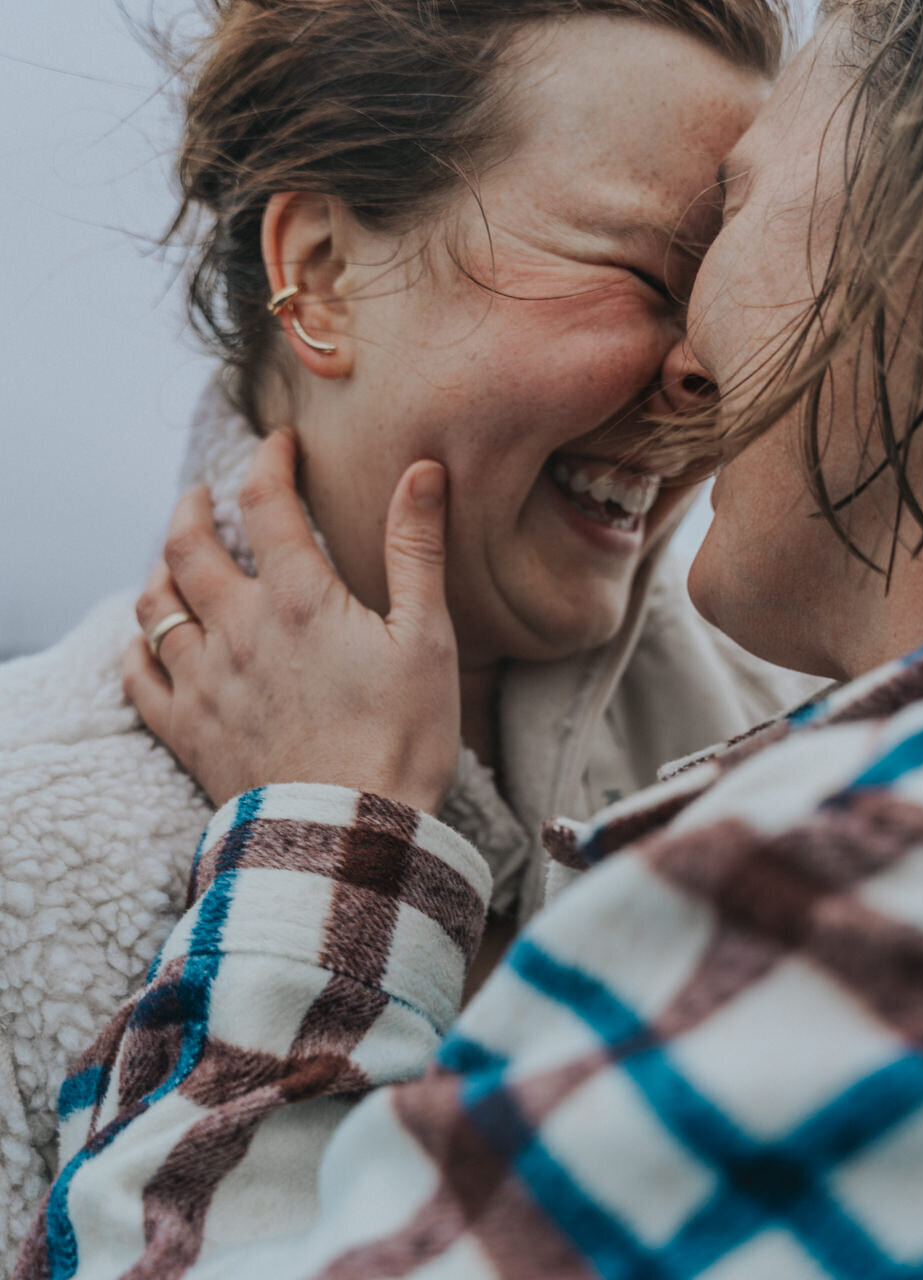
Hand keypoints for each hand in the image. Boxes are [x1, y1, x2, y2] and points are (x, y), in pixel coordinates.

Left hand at [124, 429, 459, 813]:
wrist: (349, 836)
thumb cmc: (402, 740)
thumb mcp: (428, 639)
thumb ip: (417, 550)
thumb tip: (421, 471)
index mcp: (298, 598)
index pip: (267, 501)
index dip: (271, 460)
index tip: (280, 443)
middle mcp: (237, 628)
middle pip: (188, 545)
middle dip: (191, 506)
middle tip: (201, 494)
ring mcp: (203, 681)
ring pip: (154, 606)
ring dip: (160, 570)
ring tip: (173, 560)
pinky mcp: (187, 732)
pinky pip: (137, 678)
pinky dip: (136, 649)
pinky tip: (148, 642)